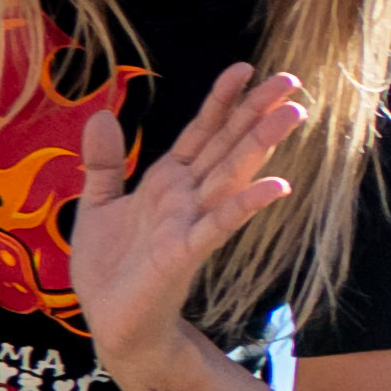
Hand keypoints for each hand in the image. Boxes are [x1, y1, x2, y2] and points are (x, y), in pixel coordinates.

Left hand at [72, 67, 305, 375]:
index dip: (223, 101)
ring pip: (231, 175)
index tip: (245, 68)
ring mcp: (191, 223)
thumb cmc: (111, 270)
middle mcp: (188, 197)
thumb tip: (102, 114)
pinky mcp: (185, 253)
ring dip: (262, 146)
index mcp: (168, 182)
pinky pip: (220, 225)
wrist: (112, 323)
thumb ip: (103, 162)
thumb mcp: (97, 204)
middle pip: (228, 145)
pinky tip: (276, 187)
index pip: (201, 132)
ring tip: (292, 115)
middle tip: (291, 81)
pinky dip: (246, 205)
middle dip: (257, 112)